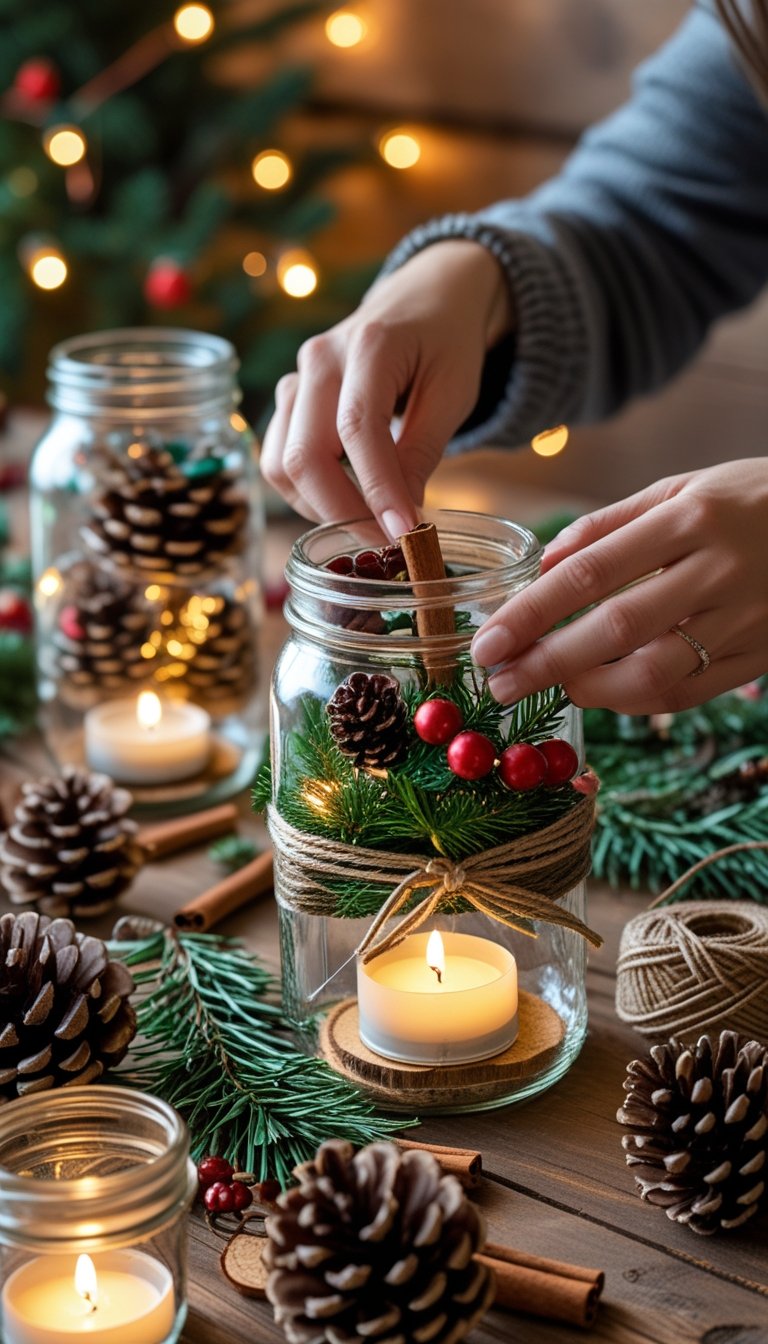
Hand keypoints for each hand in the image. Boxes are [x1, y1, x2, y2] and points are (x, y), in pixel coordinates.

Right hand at [260, 240, 512, 537]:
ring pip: (282, 464)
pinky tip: (346, 503)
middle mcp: (319, 358)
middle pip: (305, 454)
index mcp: (370, 344)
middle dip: (342, 512)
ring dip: (320, 508)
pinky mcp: (290, 398)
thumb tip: (401, 520)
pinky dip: (308, 493)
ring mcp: (296, 377)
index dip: (377, 490)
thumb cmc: (446, 341)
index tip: (404, 534)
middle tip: (386, 544)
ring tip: (368, 524)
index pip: (358, 430)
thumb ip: (423, 451)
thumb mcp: (453, 392)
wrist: (424, 296)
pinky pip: (280, 460)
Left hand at [470, 460, 767, 713]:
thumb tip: (543, 563)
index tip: (488, 640)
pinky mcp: (761, 655)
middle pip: (617, 628)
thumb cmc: (747, 498)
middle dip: (547, 662)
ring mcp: (744, 619)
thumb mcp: (681, 489)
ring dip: (591, 690)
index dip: (532, 612)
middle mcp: (716, 570)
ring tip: (551, 687)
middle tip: (500, 682)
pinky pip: (690, 693)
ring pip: (656, 671)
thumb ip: (609, 526)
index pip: (591, 571)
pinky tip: (602, 694)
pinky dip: (638, 702)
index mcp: (689, 518)